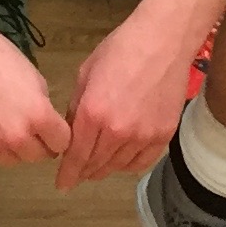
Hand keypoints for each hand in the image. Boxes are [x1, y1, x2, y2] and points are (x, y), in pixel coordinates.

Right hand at [0, 14, 70, 168]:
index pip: (61, 143)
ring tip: (0, 122)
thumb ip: (45, 110)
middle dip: (37, 143)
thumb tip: (48, 130)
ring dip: (13, 148)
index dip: (57, 133)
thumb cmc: (1, 58)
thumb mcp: (36, 80)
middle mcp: (16, 138)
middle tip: (24, 125)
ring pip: (12, 160)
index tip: (49, 128)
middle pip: (38, 157)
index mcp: (38, 117)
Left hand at [53, 3, 197, 190]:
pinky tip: (122, 160)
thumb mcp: (86, 73)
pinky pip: (142, 162)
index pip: (75, 156)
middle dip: (83, 172)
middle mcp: (117, 131)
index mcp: (92, 113)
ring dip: (105, 169)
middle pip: (95, 165)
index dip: (67, 174)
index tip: (62, 185)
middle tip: (78, 173)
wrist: (163, 41)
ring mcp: (142, 136)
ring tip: (98, 166)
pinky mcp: (163, 136)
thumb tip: (71, 132)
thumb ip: (76, 107)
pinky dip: (129, 166)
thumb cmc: (120, 49)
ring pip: (118, 167)